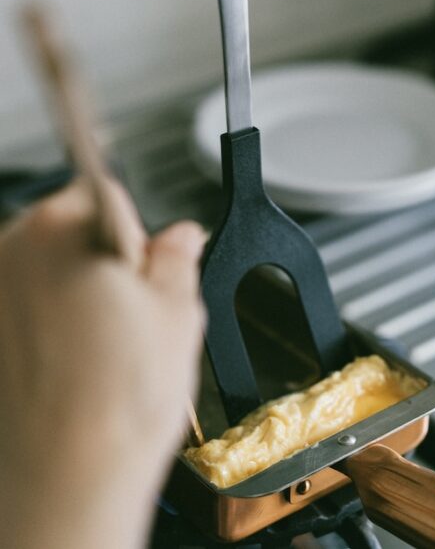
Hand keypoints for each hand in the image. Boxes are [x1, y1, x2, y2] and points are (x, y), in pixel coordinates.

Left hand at [0, 181, 205, 548]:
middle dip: (102, 256)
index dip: (135, 228)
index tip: (146, 259)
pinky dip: (48, 321)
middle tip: (131, 309)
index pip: (105, 189)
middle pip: (69, 225)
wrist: (65, 479)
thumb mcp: (177, 312)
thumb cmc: (116, 404)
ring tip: (103, 345)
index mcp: (61, 228)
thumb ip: (179, 257)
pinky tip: (75, 362)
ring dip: (73, 288)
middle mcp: (12, 250)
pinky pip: (24, 304)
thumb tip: (182, 236)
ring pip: (46, 267)